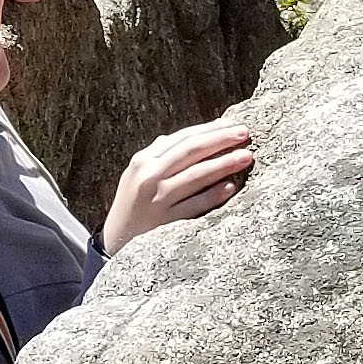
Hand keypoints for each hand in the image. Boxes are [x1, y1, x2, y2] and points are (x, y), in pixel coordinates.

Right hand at [102, 114, 251, 252]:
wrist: (116, 238)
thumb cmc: (134, 202)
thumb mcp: (140, 173)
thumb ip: (164, 153)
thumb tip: (199, 134)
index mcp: (143, 160)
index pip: (182, 138)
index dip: (210, 130)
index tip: (233, 125)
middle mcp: (149, 176)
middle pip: (191, 151)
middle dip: (220, 140)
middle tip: (245, 134)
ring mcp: (157, 200)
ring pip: (196, 176)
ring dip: (223, 164)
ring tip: (246, 157)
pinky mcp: (166, 222)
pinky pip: (194, 206)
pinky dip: (212, 196)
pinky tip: (230, 187)